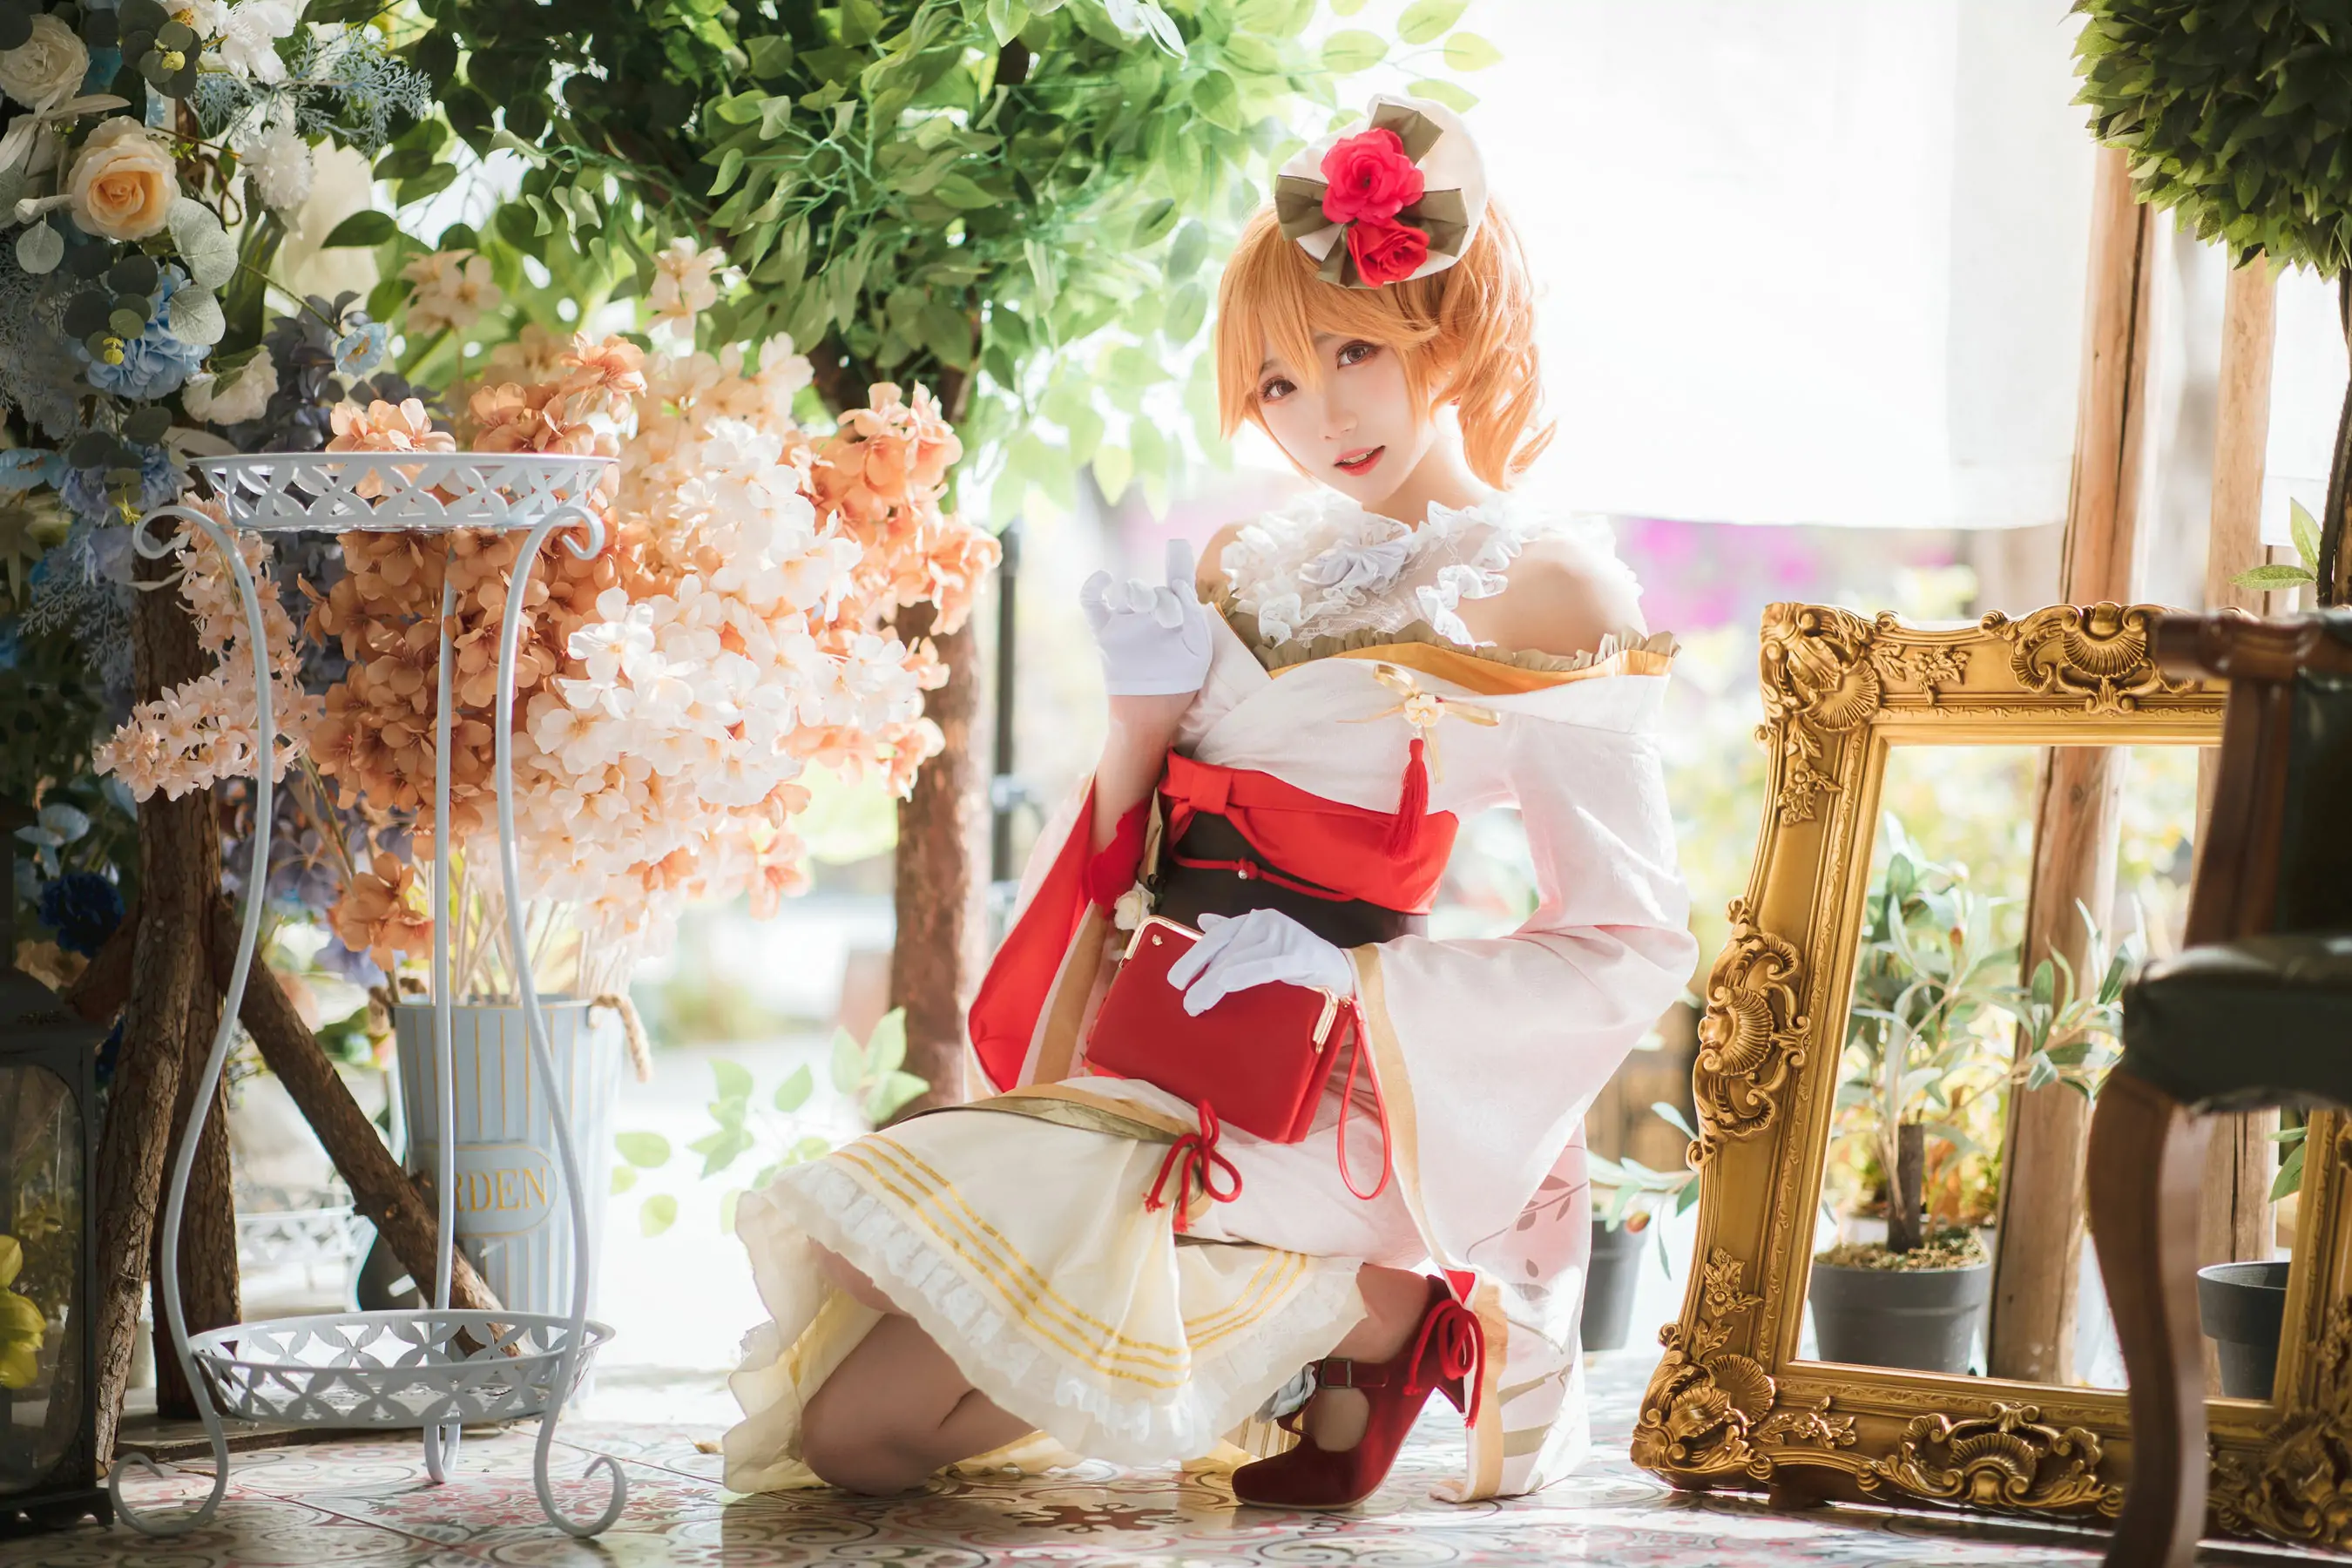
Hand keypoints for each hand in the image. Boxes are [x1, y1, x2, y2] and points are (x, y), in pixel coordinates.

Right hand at [1080, 538, 1213, 697]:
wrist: (1151, 716)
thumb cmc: (1178, 685)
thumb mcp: (1197, 653)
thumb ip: (1193, 619)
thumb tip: (1179, 586)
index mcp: (1176, 614)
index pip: (1177, 579)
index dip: (1177, 560)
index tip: (1177, 545)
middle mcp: (1150, 613)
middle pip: (1153, 590)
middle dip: (1163, 600)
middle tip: (1170, 621)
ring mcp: (1126, 622)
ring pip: (1126, 591)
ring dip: (1135, 591)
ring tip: (1141, 605)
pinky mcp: (1105, 634)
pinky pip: (1092, 603)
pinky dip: (1094, 588)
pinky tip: (1103, 580)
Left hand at [1164, 909, 1355, 1016]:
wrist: (1339, 967)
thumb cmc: (1296, 957)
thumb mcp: (1262, 943)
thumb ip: (1234, 933)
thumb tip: (1202, 921)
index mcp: (1255, 919)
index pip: (1218, 936)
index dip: (1195, 956)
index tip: (1175, 979)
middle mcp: (1266, 922)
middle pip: (1226, 950)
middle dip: (1201, 976)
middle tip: (1185, 1002)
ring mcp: (1283, 936)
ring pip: (1239, 960)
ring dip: (1214, 983)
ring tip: (1197, 1004)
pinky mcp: (1298, 954)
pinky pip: (1266, 966)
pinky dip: (1244, 974)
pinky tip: (1226, 984)